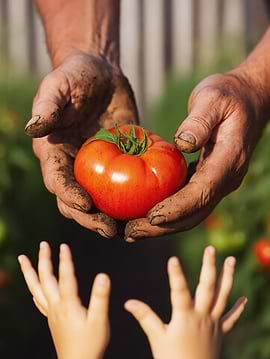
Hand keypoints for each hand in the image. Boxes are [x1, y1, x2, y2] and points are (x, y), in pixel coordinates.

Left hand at [18, 242, 110, 358]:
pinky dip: (34, 290)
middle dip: (43, 260)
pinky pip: (38, 301)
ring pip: (36, 288)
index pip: (65, 277)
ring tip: (23, 259)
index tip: (63, 245)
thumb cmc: (91, 343)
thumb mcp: (100, 319)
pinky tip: (33, 289)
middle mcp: (56, 306)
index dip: (65, 260)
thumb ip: (100, 296)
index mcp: (68, 304)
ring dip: (29, 272)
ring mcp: (51, 313)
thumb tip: (102, 275)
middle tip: (43, 244)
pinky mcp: (51, 319)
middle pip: (45, 279)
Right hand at [26, 52, 137, 238]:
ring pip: (99, 202)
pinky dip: (131, 201)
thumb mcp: (60, 85)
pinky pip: (122, 187)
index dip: (69, 195)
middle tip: (111, 230)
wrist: (102, 75)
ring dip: (110, 218)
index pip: (57, 181)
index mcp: (53, 152)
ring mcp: (93, 170)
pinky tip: (145, 210)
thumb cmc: (76, 76)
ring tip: (129, 230)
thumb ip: (48, 105)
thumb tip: (34, 128)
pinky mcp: (116, 167)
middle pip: (75, 202)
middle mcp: (71, 166)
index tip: (87, 205)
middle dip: (90, 218)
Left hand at [124, 72, 263, 240]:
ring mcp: (219, 182)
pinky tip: (144, 214)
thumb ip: (199, 120)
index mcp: (229, 160)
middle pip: (195, 214)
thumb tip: (182, 144)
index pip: (202, 192)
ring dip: (162, 227)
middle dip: (162, 228)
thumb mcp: (212, 97)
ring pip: (191, 214)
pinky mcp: (209, 180)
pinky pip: (188, 203)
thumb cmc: (228, 94)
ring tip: (131, 231)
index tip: (149, 217)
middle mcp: (226, 178)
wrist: (248, 99)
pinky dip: (167, 213)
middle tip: (129, 233)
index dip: (176, 208)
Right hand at [125, 246, 246, 358]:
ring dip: (228, 277)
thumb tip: (128, 302)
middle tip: (211, 249)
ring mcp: (213, 322)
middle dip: (209, 266)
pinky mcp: (220, 331)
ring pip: (223, 296)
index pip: (179, 291)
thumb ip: (145, 317)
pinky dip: (238, 308)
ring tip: (231, 259)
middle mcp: (202, 315)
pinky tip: (245, 298)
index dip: (175, 275)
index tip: (173, 259)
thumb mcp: (156, 338)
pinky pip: (231, 318)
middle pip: (207, 287)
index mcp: (185, 316)